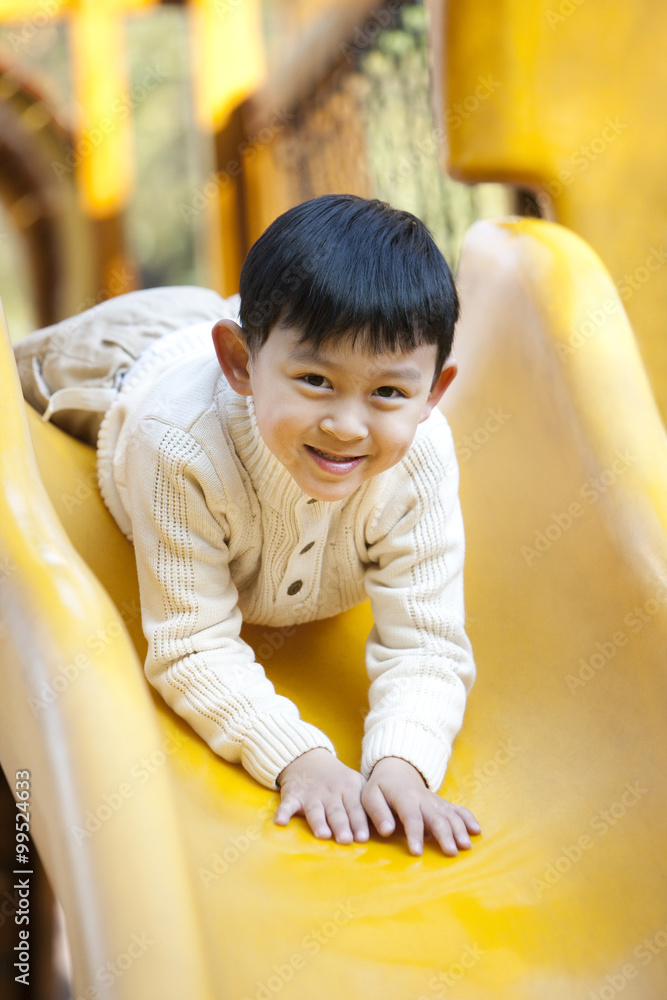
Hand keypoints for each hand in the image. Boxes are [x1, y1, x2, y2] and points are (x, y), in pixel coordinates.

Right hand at [275, 748, 368, 845]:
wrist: (308, 757)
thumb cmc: (338, 779)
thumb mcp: (355, 784)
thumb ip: (367, 803)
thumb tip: (388, 826)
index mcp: (348, 789)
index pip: (355, 807)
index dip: (359, 822)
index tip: (363, 837)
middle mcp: (330, 792)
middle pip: (337, 811)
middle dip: (342, 825)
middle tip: (346, 840)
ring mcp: (311, 794)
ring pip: (315, 810)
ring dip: (318, 821)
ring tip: (323, 834)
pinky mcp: (293, 795)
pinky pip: (287, 804)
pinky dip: (283, 812)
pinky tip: (281, 822)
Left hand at [361, 756, 480, 856]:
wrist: (396, 771)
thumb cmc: (380, 788)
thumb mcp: (370, 796)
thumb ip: (377, 813)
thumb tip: (386, 831)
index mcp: (404, 797)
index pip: (411, 816)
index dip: (414, 834)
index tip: (416, 852)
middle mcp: (423, 799)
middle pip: (436, 816)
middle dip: (445, 834)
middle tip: (451, 852)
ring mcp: (435, 801)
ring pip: (450, 814)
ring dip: (459, 829)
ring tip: (465, 846)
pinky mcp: (443, 804)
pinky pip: (458, 809)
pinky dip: (469, 819)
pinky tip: (477, 831)